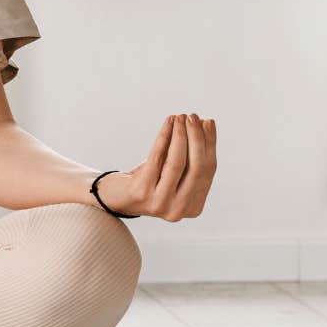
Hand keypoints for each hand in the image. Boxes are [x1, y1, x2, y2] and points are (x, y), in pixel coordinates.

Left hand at [101, 113, 215, 221]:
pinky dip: (164, 137)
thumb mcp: (174, 169)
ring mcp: (160, 204)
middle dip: (197, 139)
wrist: (116, 195)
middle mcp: (179, 210)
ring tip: (181, 117)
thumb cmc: (150, 179)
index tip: (209, 121)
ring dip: (181, 135)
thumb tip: (206, 123)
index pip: (208, 171)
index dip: (209, 144)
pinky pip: (157, 158)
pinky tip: (168, 122)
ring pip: (177, 163)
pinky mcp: (141, 193)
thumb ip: (191, 154)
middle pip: (196, 168)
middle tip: (194, 117)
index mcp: (194, 207)